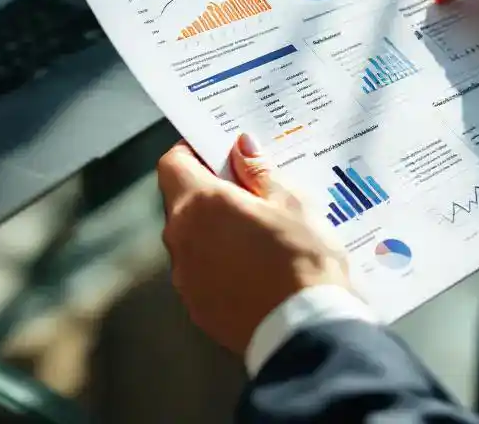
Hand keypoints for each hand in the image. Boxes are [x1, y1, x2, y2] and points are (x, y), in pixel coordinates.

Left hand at [156, 134, 351, 354]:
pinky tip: (256, 269)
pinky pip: (202, 273)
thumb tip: (242, 149)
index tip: (217, 152)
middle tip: (250, 190)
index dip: (192, 153)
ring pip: (192, 240)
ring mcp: (186, 278)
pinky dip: (220, 265)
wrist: (306, 330)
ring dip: (215, 231)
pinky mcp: (197, 308)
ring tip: (259, 234)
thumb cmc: (302, 259)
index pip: (172, 164)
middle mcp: (182, 240)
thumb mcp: (292, 203)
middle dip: (210, 192)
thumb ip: (259, 173)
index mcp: (201, 205)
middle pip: (182, 202)